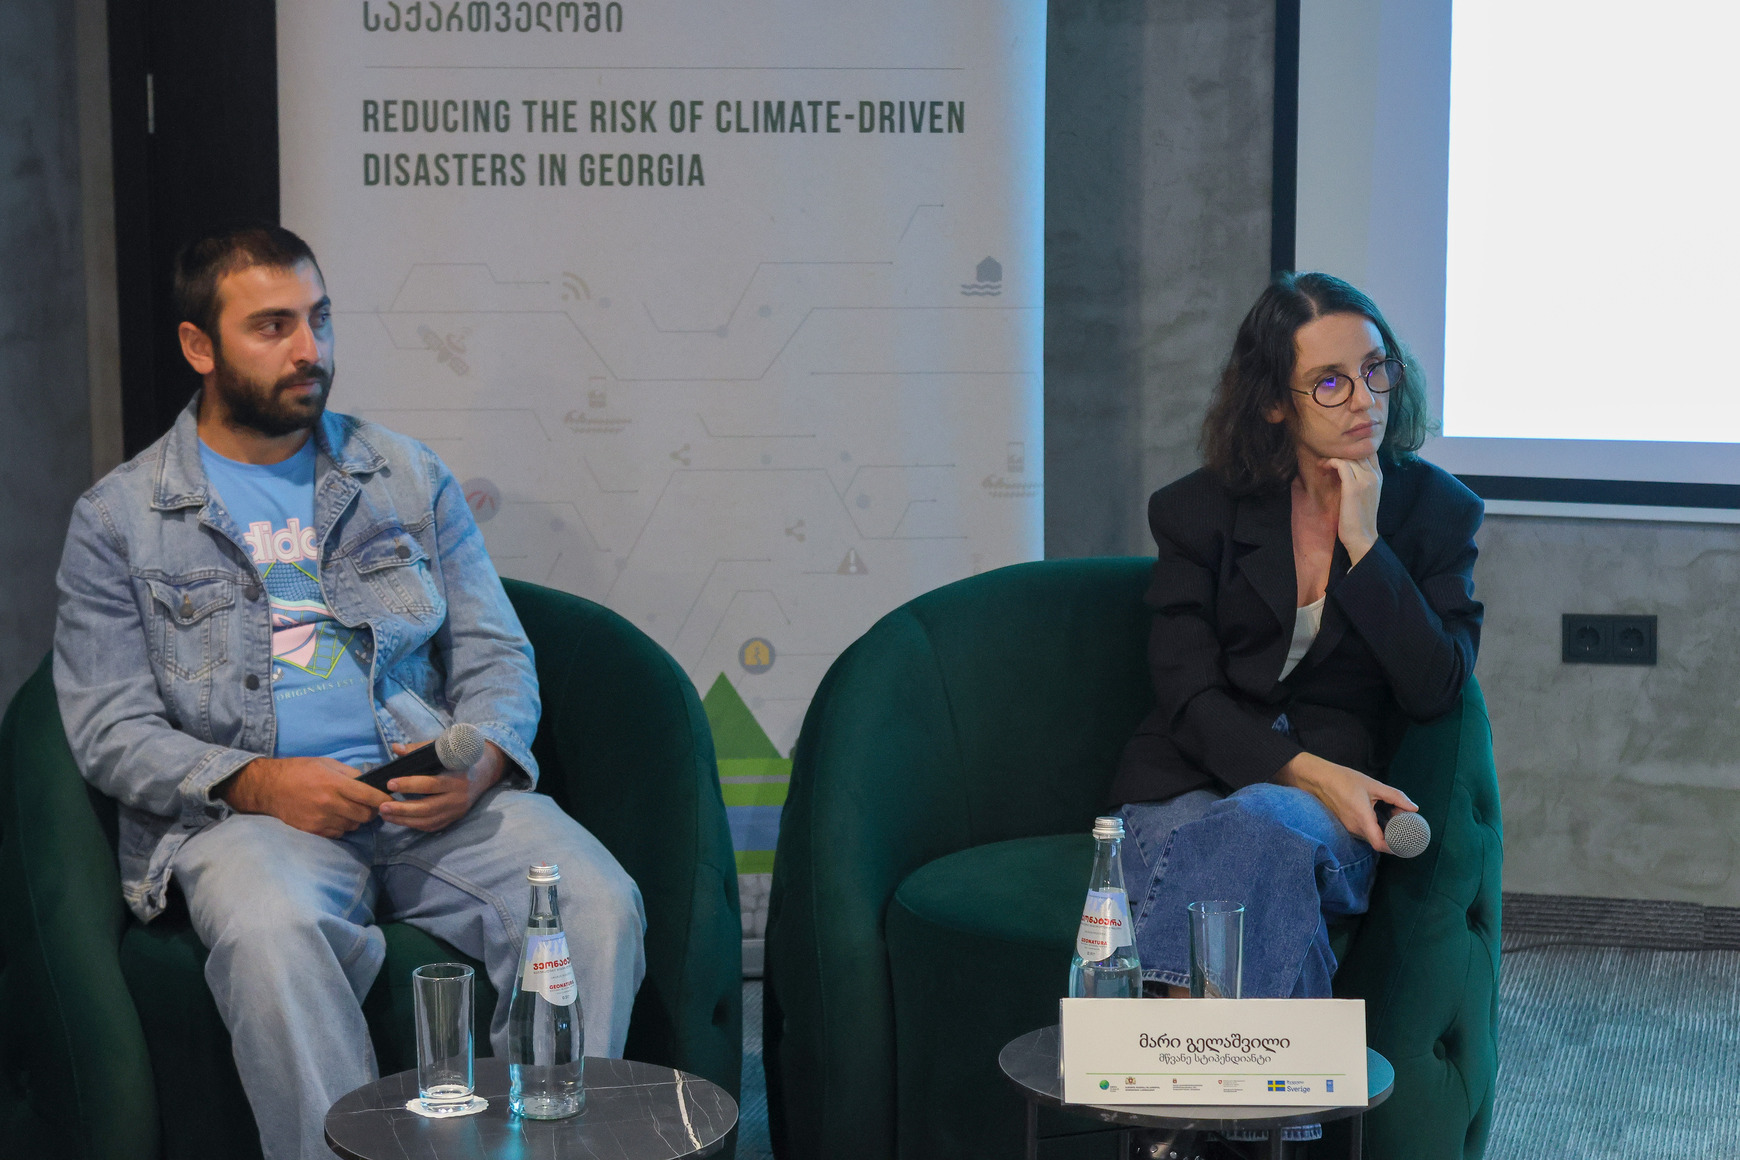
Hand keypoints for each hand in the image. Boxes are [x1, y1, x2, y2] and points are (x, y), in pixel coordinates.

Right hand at [219, 756, 389, 837]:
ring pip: (353, 826)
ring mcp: (321, 819)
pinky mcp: (313, 830)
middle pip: (364, 815)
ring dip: (357, 820)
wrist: (268, 787)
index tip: (390, 801)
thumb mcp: (327, 763)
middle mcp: (330, 803)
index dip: (383, 799)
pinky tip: (337, 817)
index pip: (369, 796)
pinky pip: (339, 833)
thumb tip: (370, 782)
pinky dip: (343, 827)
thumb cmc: (299, 771)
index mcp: (335, 783)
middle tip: (369, 805)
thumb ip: (350, 774)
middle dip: (371, 811)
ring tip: (351, 810)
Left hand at [376, 739, 505, 831]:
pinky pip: (433, 827)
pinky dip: (415, 825)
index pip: (431, 784)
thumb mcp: (443, 750)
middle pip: (428, 808)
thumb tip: (395, 748)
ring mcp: (457, 810)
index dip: (409, 784)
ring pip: (429, 821)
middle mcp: (459, 797)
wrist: (485, 771)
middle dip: (403, 809)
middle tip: (382, 806)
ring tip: (385, 815)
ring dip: (404, 820)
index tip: (390, 783)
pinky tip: (400, 820)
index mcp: (457, 777)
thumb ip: (419, 749)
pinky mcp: (455, 818)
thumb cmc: (459, 758)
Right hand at [1276, 751, 1416, 853]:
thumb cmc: (1345, 779)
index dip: (1395, 848)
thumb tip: (1414, 808)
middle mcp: (1354, 828)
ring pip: (1371, 836)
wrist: (1319, 778)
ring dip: (1383, 830)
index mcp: (1362, 819)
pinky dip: (1374, 827)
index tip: (1406, 843)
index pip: (1380, 845)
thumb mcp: (1373, 785)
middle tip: (1402, 820)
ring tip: (1391, 813)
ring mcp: (1348, 828)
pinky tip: (1378, 813)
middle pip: (1378, 841)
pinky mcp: (1344, 824)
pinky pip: (1363, 831)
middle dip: (1393, 835)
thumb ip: (1395, 797)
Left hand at [1327, 454, 1381, 563]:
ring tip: (1322, 465)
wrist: (1361, 537)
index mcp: (1379, 476)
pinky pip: (1342, 464)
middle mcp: (1375, 475)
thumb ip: (1361, 478)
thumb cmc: (1358, 517)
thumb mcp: (1364, 494)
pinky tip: (1323, 468)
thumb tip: (1346, 466)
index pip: (1369, 451)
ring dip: (1332, 457)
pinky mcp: (1353, 487)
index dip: (1352, 449)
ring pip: (1348, 456)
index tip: (1337, 455)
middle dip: (1340, 451)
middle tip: (1326, 459)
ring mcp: (1366, 480)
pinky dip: (1330, 462)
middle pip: (1358, 451)